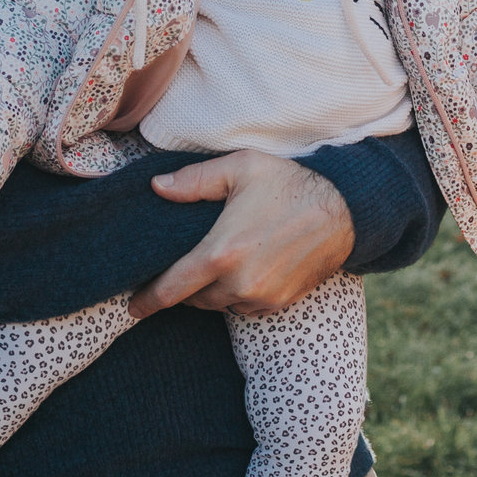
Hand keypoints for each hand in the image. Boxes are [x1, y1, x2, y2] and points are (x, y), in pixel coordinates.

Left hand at [127, 151, 355, 319]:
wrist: (344, 210)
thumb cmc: (289, 184)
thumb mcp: (240, 168)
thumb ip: (194, 181)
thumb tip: (156, 187)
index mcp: (220, 253)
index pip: (171, 289)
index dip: (147, 300)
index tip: (132, 307)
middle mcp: (239, 283)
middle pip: (193, 300)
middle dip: (182, 289)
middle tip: (178, 271)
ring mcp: (261, 297)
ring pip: (219, 305)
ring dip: (210, 292)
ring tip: (213, 267)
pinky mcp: (280, 303)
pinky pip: (245, 308)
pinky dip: (236, 296)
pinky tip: (242, 272)